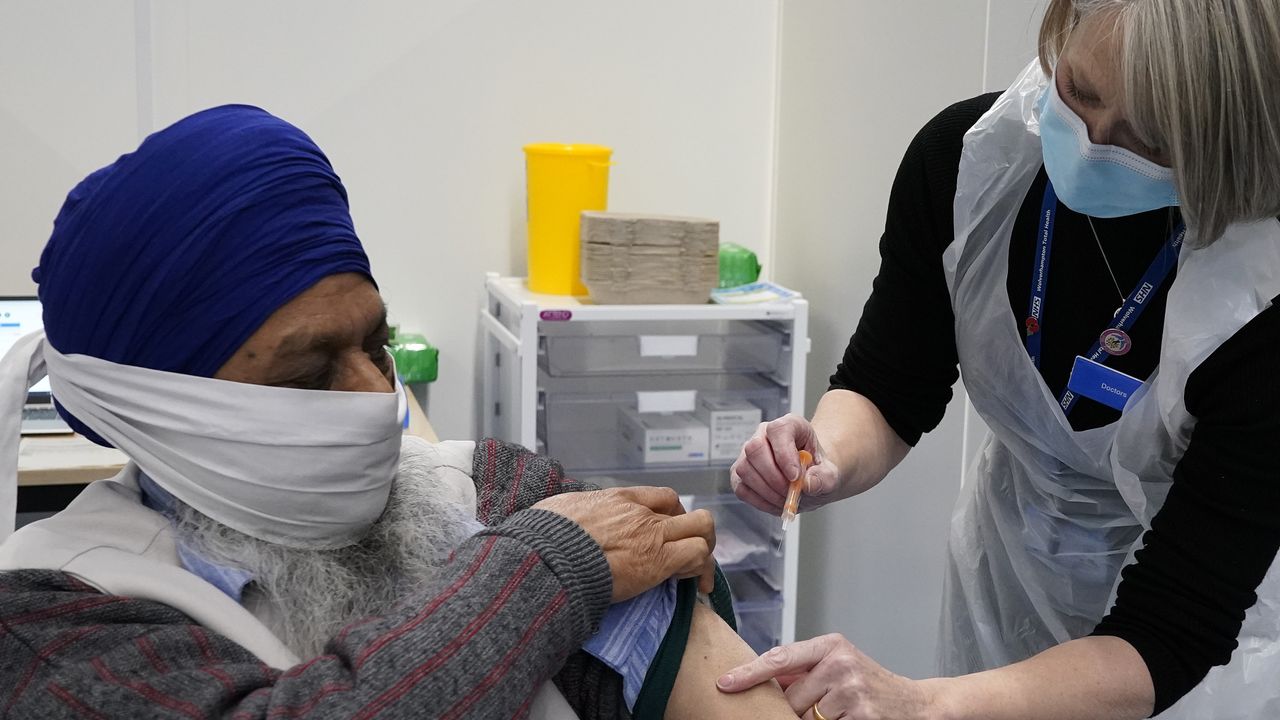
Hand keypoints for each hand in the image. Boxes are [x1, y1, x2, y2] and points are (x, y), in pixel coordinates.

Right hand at [533, 486, 715, 601]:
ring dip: (705, 552)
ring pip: (703, 531)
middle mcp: (642, 513)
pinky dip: (702, 570)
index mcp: (620, 499)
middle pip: (690, 513)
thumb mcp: (562, 509)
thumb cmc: (547, 536)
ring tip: (699, 575)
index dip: (674, 514)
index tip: (670, 531)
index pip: (664, 497)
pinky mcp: (659, 561)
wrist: (549, 556)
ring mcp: (653, 535)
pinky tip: (698, 586)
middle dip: (697, 533)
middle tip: (690, 554)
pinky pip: (697, 557)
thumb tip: (568, 520)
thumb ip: (577, 513)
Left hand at [716, 634, 936, 719]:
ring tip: (841, 712)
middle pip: (791, 697)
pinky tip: (849, 719)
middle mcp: (841, 663)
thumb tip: (757, 677)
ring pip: (806, 717)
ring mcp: (851, 690)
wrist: (915, 704)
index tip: (724, 683)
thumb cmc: (870, 684)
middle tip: (823, 706)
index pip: (780, 658)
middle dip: (797, 708)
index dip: (749, 673)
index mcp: (831, 645)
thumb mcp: (837, 665)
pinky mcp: (860, 716)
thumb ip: (802, 670)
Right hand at [730, 414, 839, 515]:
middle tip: (790, 492)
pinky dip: (759, 501)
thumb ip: (824, 478)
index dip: (784, 454)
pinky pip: (741, 488)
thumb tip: (807, 484)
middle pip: (754, 449)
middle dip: (774, 477)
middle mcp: (763, 435)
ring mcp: (747, 454)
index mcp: (789, 425)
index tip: (795, 477)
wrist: (810, 480)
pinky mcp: (739, 474)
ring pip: (744, 470)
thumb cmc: (818, 471)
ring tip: (786, 498)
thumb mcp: (831, 475)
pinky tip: (775, 502)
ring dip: (767, 491)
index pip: (778, 430)